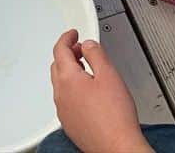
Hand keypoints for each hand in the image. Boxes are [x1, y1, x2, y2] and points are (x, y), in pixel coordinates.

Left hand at [51, 32, 147, 152]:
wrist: (117, 148)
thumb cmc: (115, 117)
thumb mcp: (109, 74)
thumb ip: (96, 54)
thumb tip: (87, 44)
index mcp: (68, 79)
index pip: (60, 50)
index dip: (67, 38)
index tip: (73, 34)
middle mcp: (61, 95)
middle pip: (57, 65)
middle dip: (68, 54)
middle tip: (80, 49)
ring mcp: (63, 111)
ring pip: (60, 83)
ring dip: (69, 72)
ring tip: (86, 69)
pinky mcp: (70, 124)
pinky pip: (65, 100)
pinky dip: (71, 89)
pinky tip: (87, 93)